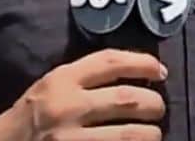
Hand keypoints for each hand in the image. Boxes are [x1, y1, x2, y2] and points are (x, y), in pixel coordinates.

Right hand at [3, 49, 166, 140]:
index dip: (143, 63)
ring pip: (131, 135)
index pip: (111, 62)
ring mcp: (71, 140)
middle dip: (154, 104)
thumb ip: (87, 78)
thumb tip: (140, 74)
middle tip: (158, 108)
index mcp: (61, 80)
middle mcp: (67, 108)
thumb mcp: (53, 85)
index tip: (160, 71)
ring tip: (153, 133)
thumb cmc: (34, 115)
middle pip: (128, 99)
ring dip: (151, 134)